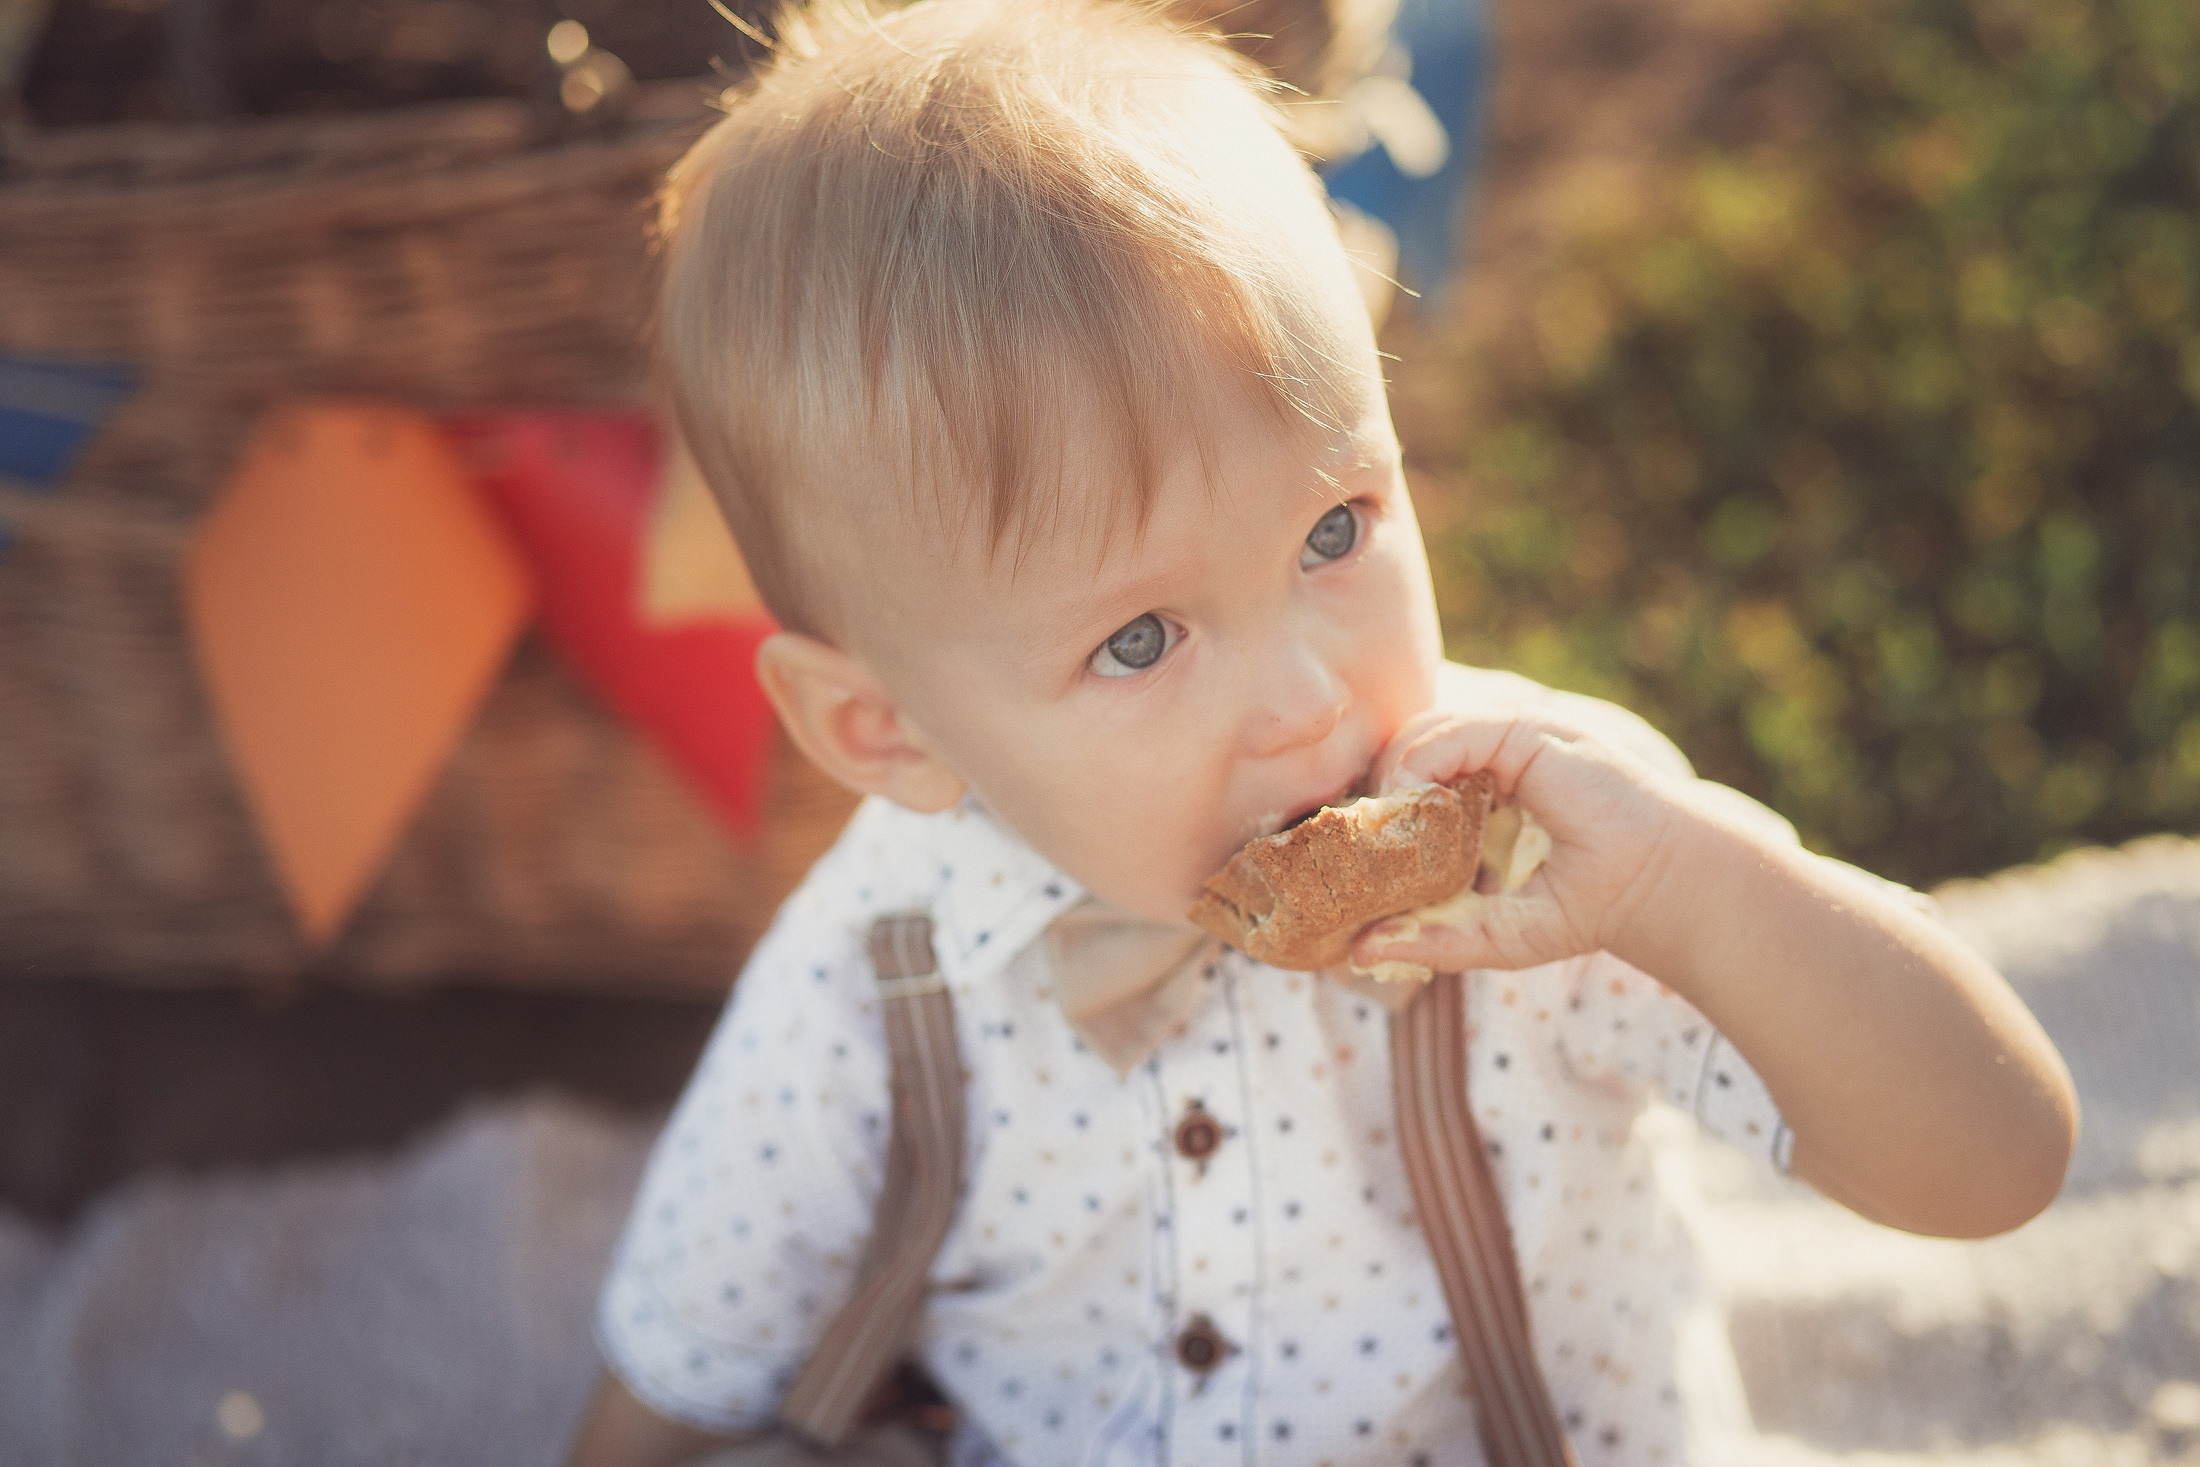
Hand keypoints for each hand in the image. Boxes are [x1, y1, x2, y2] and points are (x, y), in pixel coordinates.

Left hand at [1349, 707, 1693, 974]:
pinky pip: (1450, 733)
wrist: (1653, 887)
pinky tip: (1412, 807)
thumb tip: (1356, 951)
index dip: (1370, 813)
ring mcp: (1504, 742)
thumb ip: (1431, 939)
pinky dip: (1420, 765)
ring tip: (1382, 829)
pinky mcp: (1523, 732)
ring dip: (1388, 779)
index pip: (1401, 784)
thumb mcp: (1494, 934)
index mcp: (1476, 798)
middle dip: (1369, 792)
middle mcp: (1485, 762)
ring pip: (1415, 735)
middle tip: (1352, 842)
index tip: (1349, 856)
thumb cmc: (1583, 908)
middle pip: (1398, 753)